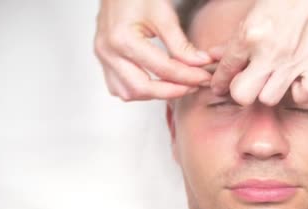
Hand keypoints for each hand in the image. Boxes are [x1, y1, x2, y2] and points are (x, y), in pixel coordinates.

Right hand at [95, 0, 212, 100]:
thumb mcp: (164, 15)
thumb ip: (181, 44)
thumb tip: (200, 64)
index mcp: (123, 38)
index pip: (162, 68)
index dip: (188, 77)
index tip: (204, 78)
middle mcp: (108, 52)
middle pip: (142, 88)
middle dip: (172, 91)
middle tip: (194, 86)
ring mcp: (103, 58)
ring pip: (128, 93)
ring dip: (153, 94)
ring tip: (177, 86)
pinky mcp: (103, 61)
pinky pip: (118, 88)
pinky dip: (138, 91)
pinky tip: (155, 84)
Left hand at [210, 0, 307, 105]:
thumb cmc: (282, 1)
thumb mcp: (251, 17)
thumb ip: (233, 42)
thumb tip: (214, 57)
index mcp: (249, 36)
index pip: (225, 71)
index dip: (219, 82)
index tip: (221, 87)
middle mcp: (268, 52)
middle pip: (242, 95)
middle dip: (242, 91)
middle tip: (249, 82)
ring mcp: (293, 60)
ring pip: (269, 99)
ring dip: (270, 91)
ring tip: (274, 78)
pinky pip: (304, 95)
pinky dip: (301, 92)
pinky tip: (297, 80)